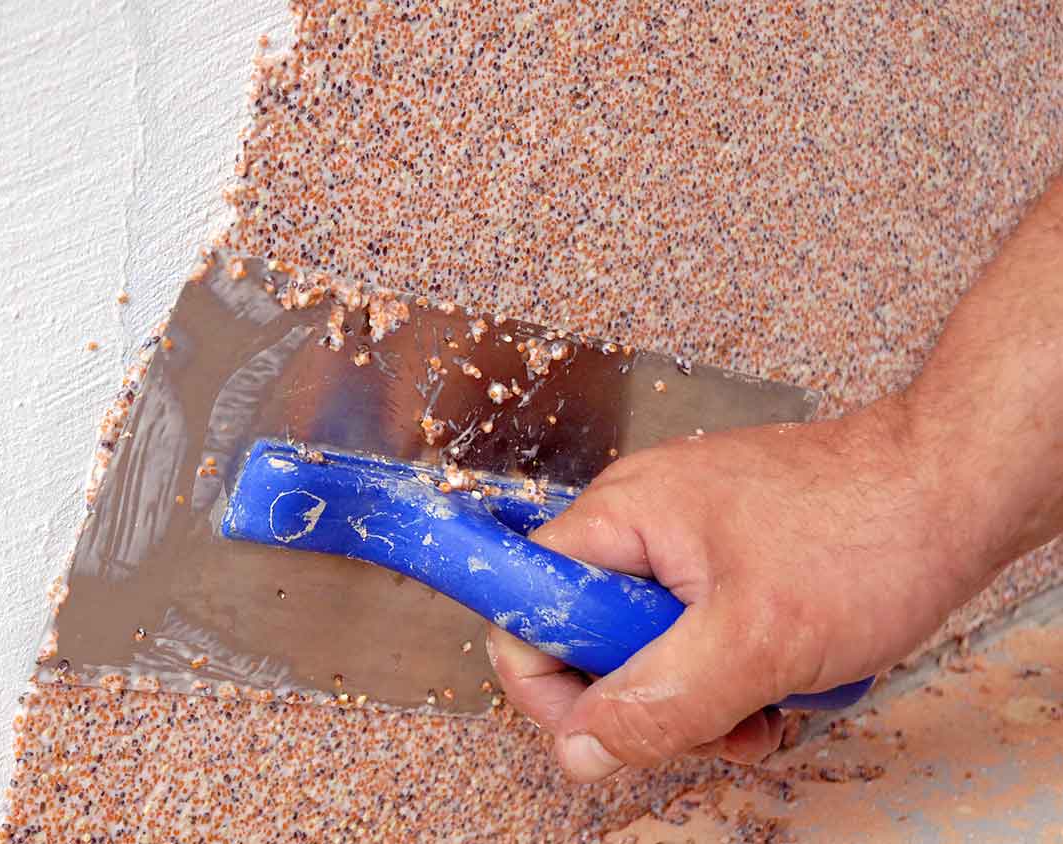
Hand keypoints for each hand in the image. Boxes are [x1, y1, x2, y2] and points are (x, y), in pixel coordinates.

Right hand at [487, 398, 996, 781]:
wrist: (959, 486)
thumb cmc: (869, 532)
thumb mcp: (755, 641)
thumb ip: (657, 701)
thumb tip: (579, 748)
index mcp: (621, 516)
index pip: (523, 602)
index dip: (548, 678)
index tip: (607, 724)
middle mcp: (640, 520)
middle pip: (588, 636)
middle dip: (648, 699)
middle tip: (715, 715)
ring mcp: (686, 537)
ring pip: (649, 645)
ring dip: (702, 695)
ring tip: (766, 701)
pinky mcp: (729, 555)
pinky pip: (698, 632)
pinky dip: (736, 671)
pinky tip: (784, 679)